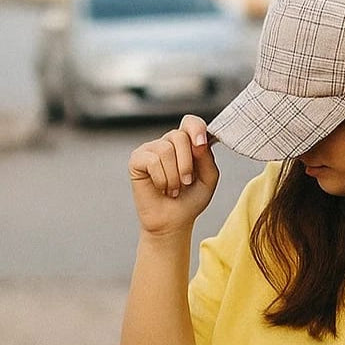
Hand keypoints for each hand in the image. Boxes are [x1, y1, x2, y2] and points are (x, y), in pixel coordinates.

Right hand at [128, 114, 219, 236]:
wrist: (172, 222)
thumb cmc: (190, 201)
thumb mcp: (208, 179)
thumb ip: (207, 159)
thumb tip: (197, 142)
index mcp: (187, 143)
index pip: (191, 122)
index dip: (197, 129)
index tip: (201, 145)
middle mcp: (168, 142)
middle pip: (180, 136)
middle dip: (186, 164)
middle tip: (186, 183)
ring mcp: (151, 149)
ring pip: (166, 150)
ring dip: (173, 177)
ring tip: (173, 189)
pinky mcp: (137, 159)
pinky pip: (152, 161)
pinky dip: (161, 179)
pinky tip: (161, 188)